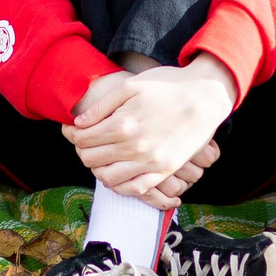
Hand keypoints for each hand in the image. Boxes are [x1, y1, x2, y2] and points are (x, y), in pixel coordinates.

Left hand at [67, 59, 235, 201]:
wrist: (205, 99)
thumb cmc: (167, 87)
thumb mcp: (130, 86)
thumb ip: (102, 106)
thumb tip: (79, 123)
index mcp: (122, 125)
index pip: (82, 140)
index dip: (71, 134)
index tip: (70, 128)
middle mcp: (134, 148)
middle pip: (91, 160)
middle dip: (81, 150)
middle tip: (84, 141)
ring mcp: (150, 162)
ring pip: (108, 178)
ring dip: (98, 168)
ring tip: (100, 156)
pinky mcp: (164, 170)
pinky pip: (135, 189)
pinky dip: (121, 185)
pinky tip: (118, 172)